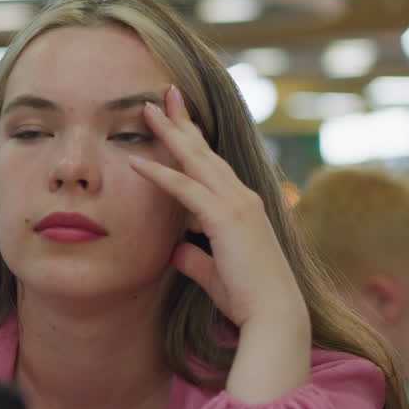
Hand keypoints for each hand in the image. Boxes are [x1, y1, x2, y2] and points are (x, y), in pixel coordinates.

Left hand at [129, 85, 309, 401]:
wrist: (272, 316)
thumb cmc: (246, 297)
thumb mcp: (212, 272)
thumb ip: (194, 257)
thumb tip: (174, 249)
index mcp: (240, 206)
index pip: (210, 165)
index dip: (191, 140)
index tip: (174, 117)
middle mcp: (241, 197)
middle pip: (204, 150)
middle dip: (182, 120)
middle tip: (164, 92)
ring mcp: (236, 205)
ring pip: (197, 160)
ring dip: (170, 133)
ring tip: (147, 109)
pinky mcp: (226, 219)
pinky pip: (186, 190)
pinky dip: (161, 175)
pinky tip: (136, 161)